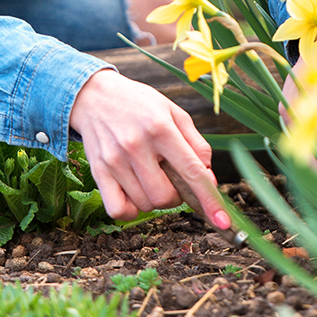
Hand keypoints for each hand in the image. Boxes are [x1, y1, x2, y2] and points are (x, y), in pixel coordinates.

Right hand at [69, 69, 230, 228]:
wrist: (94, 95)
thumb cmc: (140, 105)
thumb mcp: (173, 112)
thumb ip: (196, 144)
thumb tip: (210, 179)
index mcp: (161, 128)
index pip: (191, 171)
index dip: (209, 199)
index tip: (222, 221)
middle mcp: (137, 145)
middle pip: (166, 197)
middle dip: (175, 197)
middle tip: (169, 178)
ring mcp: (115, 160)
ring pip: (145, 204)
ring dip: (153, 199)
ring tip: (148, 175)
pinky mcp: (98, 171)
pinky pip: (118, 210)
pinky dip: (131, 210)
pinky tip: (133, 193)